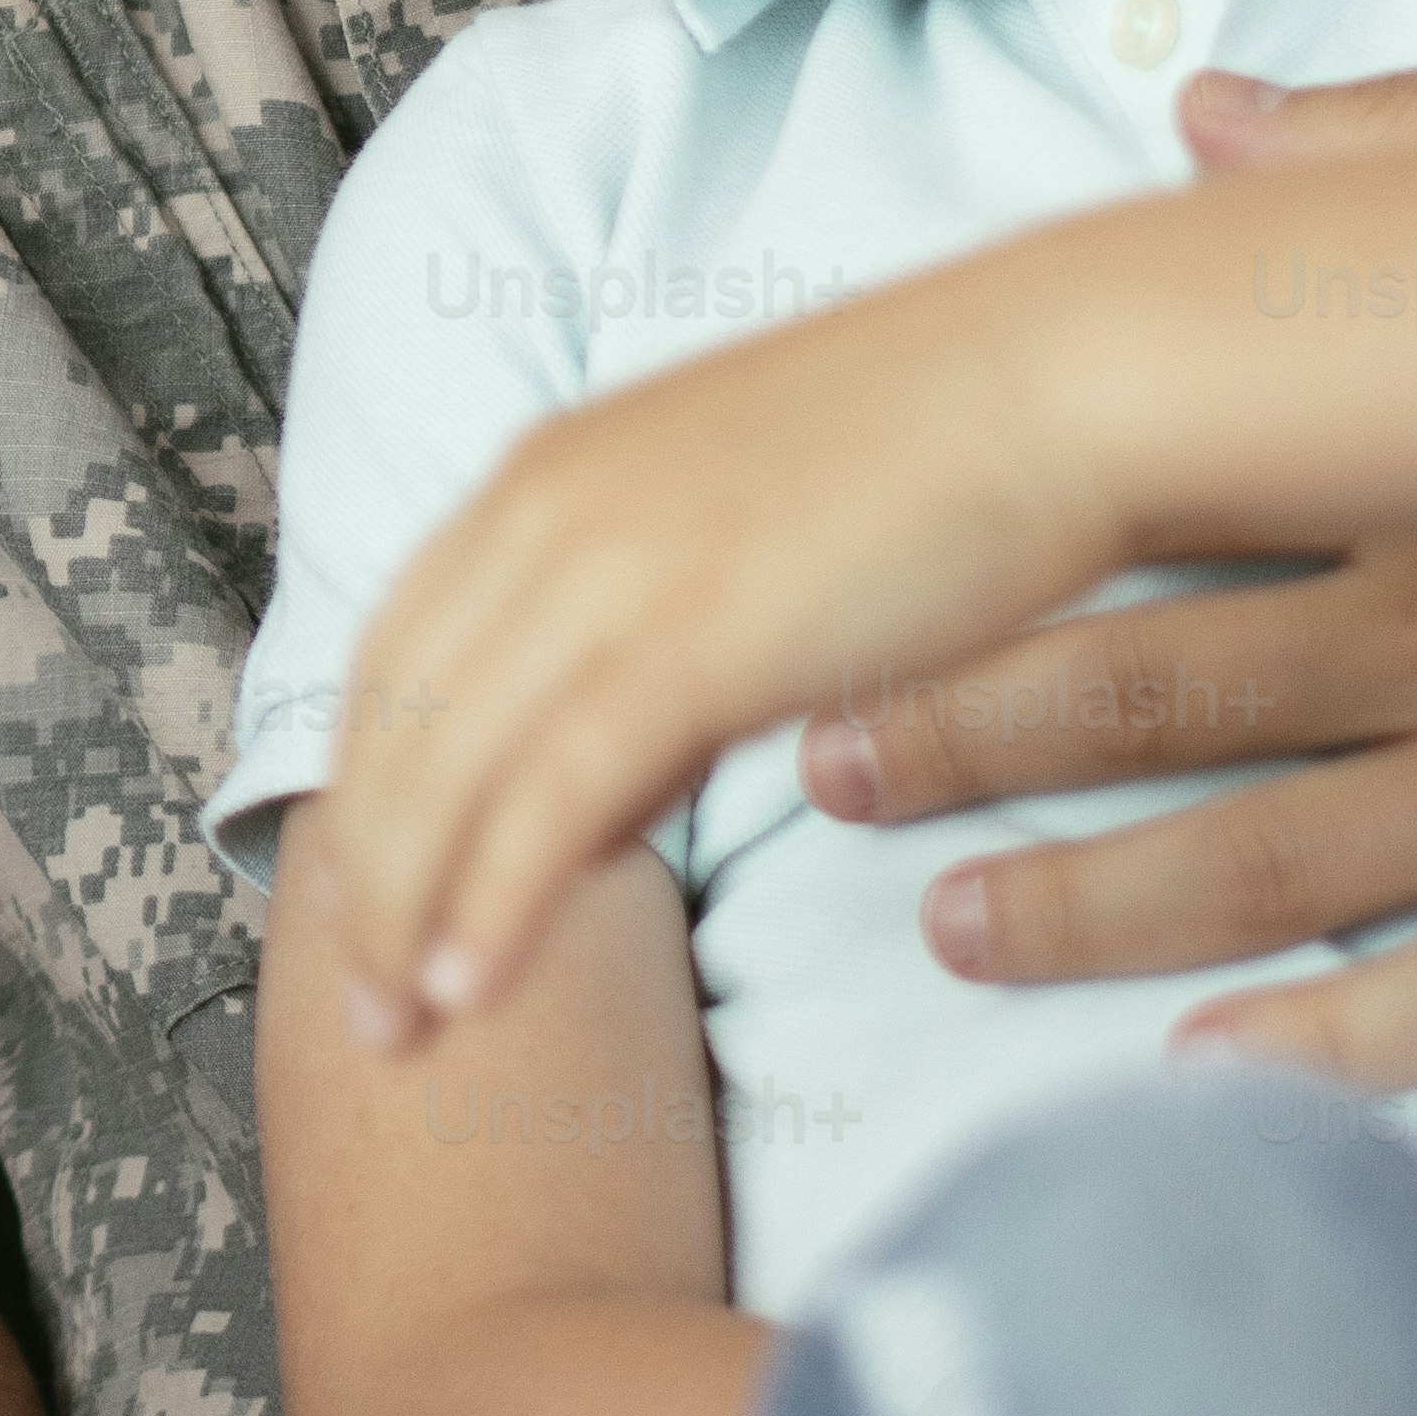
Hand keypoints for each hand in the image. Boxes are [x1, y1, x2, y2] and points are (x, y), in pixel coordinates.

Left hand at [317, 255, 1126, 1044]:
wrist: (1055, 381)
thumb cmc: (932, 463)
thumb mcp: (738, 543)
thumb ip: (652, 649)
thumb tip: (608, 783)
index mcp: (544, 474)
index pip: (393, 657)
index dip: (365, 790)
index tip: (362, 902)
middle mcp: (542, 510)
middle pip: (395, 726)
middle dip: (363, 878)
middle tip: (361, 1010)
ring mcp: (604, 569)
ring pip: (449, 772)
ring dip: (405, 915)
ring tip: (397, 1034)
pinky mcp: (685, 637)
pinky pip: (549, 794)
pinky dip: (496, 898)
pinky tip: (472, 984)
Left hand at [813, 69, 1416, 1086]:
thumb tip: (1205, 125)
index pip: (1156, 505)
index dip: (980, 555)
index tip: (836, 590)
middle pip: (1171, 696)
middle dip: (976, 740)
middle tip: (815, 779)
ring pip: (1284, 860)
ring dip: (1096, 904)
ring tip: (943, 929)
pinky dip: (1340, 1051)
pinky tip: (1208, 1085)